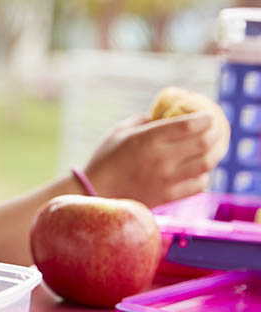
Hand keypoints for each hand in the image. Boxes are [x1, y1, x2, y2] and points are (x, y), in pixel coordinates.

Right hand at [83, 112, 223, 206]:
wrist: (95, 192)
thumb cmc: (106, 158)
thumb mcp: (120, 131)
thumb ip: (146, 121)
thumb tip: (168, 116)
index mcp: (148, 139)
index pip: (189, 125)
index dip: (205, 118)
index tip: (208, 115)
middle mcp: (161, 159)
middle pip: (203, 143)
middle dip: (215, 133)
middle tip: (216, 129)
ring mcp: (167, 179)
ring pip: (206, 164)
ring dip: (215, 153)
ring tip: (214, 147)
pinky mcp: (168, 196)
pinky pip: (199, 184)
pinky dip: (204, 175)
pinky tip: (199, 169)